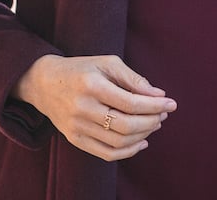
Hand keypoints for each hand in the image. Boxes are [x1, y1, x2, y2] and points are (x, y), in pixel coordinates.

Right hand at [13, 54, 176, 160]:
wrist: (44, 83)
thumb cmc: (81, 69)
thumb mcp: (106, 63)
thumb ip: (133, 79)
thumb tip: (158, 95)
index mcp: (91, 85)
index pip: (130, 102)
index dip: (155, 106)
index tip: (171, 104)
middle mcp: (82, 108)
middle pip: (126, 125)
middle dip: (151, 121)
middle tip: (163, 114)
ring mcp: (76, 127)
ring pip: (118, 142)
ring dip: (143, 136)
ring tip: (153, 124)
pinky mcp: (74, 139)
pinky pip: (106, 154)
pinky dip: (128, 152)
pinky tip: (141, 142)